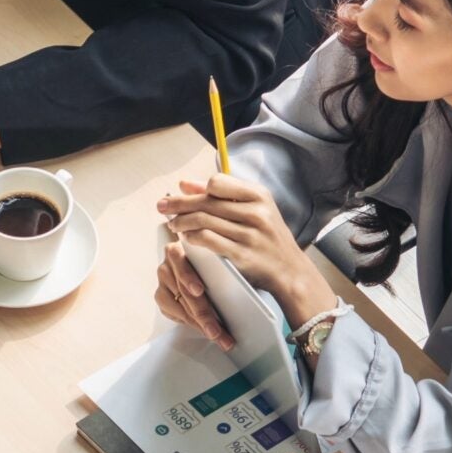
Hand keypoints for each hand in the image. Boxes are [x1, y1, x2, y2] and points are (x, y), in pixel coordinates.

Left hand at [155, 175, 335, 327]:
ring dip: (182, 222)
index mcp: (259, 195)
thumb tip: (185, 184)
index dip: (197, 189)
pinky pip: (208, 241)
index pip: (217, 182)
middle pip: (206, 202)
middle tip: (161, 207)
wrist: (290, 270)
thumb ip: (221, 195)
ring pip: (204, 220)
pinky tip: (186, 238)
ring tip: (173, 225)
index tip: (181, 194)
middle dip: (178, 204)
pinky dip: (192, 238)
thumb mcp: (253, 209)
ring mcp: (250, 234)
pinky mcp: (242, 255)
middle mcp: (256, 212)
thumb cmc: (268, 236)